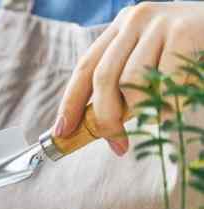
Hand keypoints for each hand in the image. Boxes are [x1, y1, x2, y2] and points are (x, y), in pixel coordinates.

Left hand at [55, 2, 203, 155]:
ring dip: (142, 111)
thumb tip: (100, 126)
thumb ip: (127, 83)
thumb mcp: (152, 58)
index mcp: (120, 27)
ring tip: (160, 116)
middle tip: (117, 144)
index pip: (85, 68)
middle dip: (105, 118)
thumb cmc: (190, 50)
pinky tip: (176, 106)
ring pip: (131, 82)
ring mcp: (159, 23)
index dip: (70, 103)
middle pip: (103, 78)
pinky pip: (165, 81)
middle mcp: (134, 20)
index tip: (63, 132)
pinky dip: (168, 103)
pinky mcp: (184, 31)